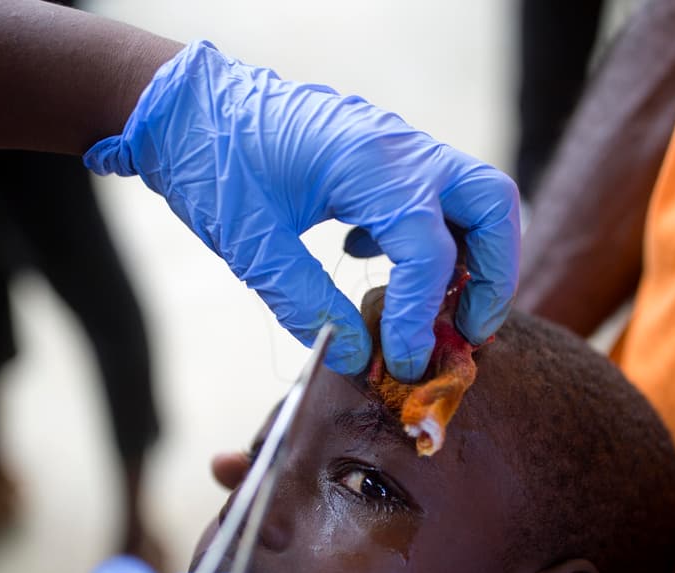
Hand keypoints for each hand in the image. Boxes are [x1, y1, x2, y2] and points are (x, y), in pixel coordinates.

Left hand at [84, 39, 519, 380]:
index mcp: (368, 163)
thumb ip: (307, 304)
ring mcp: (396, 145)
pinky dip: (429, 239)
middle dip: (493, 276)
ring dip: (470, 260)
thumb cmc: (210, 164)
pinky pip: (436, 197)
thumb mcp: (251, 244)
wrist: (181, 108)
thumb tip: (359, 358)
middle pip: (493, 206)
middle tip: (468, 332)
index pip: (429, 249)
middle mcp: (398, 146)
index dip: (422, 316)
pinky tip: (372, 263)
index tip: (404, 362)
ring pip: (475, 199)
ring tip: (432, 314)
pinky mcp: (381, 156)